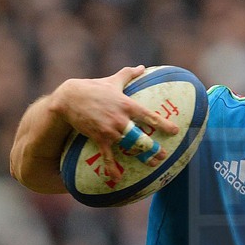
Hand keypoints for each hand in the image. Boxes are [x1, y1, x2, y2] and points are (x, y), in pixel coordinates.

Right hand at [50, 66, 179, 180]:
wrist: (69, 97)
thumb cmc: (93, 88)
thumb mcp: (112, 80)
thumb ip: (129, 74)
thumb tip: (142, 67)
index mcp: (127, 104)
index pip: (149, 116)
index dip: (163, 124)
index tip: (175, 131)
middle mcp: (120, 119)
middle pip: (142, 137)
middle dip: (154, 148)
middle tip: (164, 155)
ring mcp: (110, 130)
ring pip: (130, 147)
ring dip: (142, 157)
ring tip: (153, 164)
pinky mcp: (99, 138)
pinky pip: (108, 156)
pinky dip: (112, 167)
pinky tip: (117, 178)